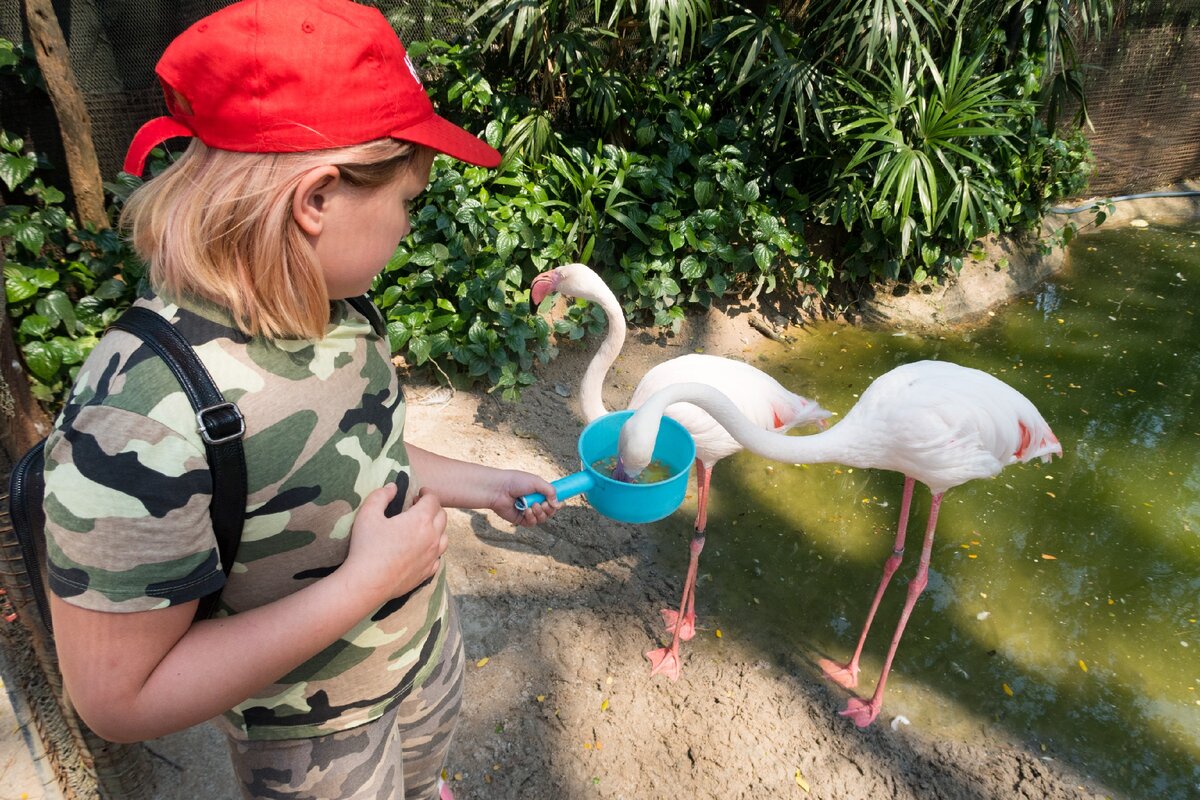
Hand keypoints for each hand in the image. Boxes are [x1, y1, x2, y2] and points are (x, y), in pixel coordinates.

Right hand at [342, 484, 447, 603]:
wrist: (368, 582)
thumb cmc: (367, 546)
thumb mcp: (368, 514)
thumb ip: (381, 495)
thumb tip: (393, 487)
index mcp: (421, 520)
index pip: (433, 500)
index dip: (427, 493)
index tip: (419, 493)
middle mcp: (432, 537)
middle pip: (442, 516)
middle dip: (432, 508)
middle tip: (418, 508)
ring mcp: (432, 556)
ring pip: (444, 537)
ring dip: (436, 528)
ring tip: (422, 528)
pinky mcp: (427, 572)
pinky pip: (438, 556)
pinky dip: (433, 549)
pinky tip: (422, 549)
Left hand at [490, 469, 558, 526]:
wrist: (498, 489)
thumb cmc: (515, 481)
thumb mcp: (536, 482)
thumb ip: (550, 491)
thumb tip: (558, 505)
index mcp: (538, 492)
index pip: (553, 500)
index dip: (557, 503)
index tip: (559, 503)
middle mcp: (534, 501)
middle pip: (549, 512)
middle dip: (549, 509)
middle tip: (543, 504)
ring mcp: (527, 511)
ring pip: (542, 519)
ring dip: (540, 513)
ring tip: (533, 506)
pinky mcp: (520, 519)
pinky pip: (532, 523)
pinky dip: (531, 518)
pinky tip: (526, 511)